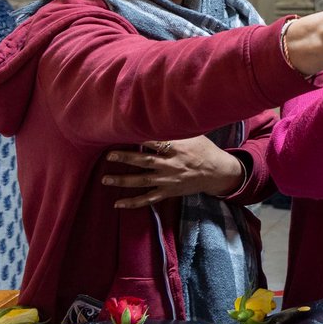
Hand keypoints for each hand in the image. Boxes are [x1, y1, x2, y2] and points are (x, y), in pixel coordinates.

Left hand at [103, 137, 243, 207]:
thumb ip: (175, 131)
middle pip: (145, 161)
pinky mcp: (168, 192)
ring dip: (123, 181)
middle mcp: (171, 165)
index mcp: (177, 149)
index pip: (156, 142)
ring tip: (105, 179)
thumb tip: (158, 119)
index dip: (140, 138)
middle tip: (109, 156)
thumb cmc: (204, 150)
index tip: (124, 134)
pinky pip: (149, 198)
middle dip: (126, 158)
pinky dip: (133, 202)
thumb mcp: (194, 136)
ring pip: (143, 181)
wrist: (217, 172)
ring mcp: (169, 180)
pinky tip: (118, 204)